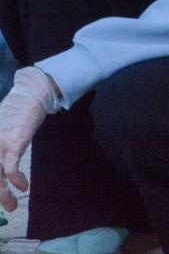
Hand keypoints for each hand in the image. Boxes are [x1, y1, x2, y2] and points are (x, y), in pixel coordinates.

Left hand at [0, 67, 58, 212]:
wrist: (29, 97)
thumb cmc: (13, 117)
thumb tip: (0, 172)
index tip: (1, 195)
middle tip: (7, 206)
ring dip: (3, 194)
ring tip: (12, 206)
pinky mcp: (12, 142)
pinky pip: (11, 167)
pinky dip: (16, 180)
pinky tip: (23, 186)